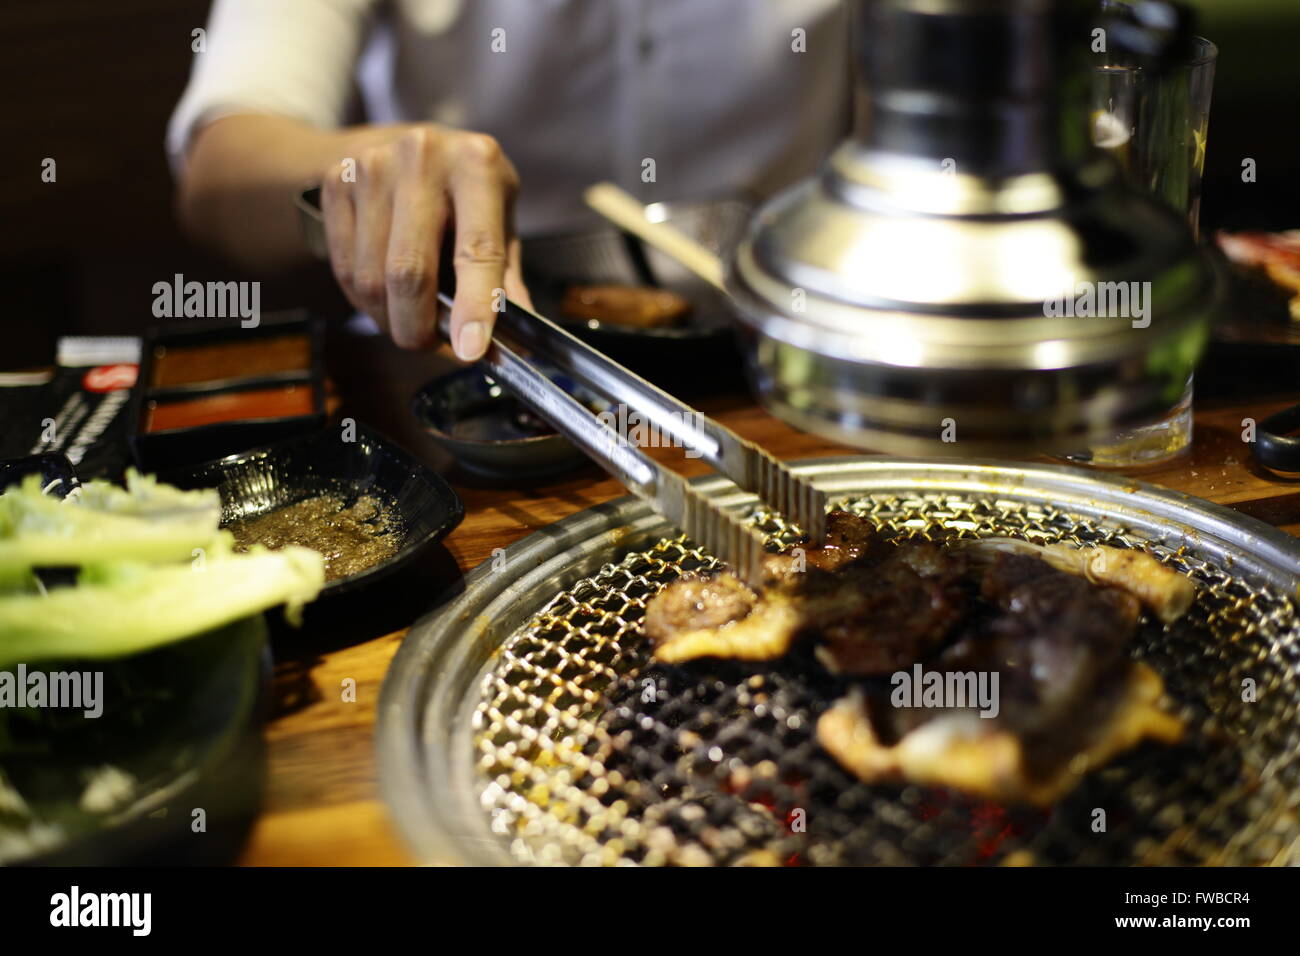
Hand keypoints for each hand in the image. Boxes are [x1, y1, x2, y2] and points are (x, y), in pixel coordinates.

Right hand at [319, 124, 530, 358]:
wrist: (408, 143)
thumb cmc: (466, 192)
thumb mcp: (501, 221)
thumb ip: (506, 280)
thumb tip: (518, 343)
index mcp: (477, 164)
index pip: (477, 249)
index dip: (473, 306)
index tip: (470, 351)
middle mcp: (422, 157)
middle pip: (409, 271)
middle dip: (418, 327)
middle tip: (430, 346)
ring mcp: (372, 167)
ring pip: (371, 279)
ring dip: (390, 319)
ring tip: (410, 319)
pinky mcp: (337, 182)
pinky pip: (345, 268)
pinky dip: (365, 301)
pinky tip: (385, 296)